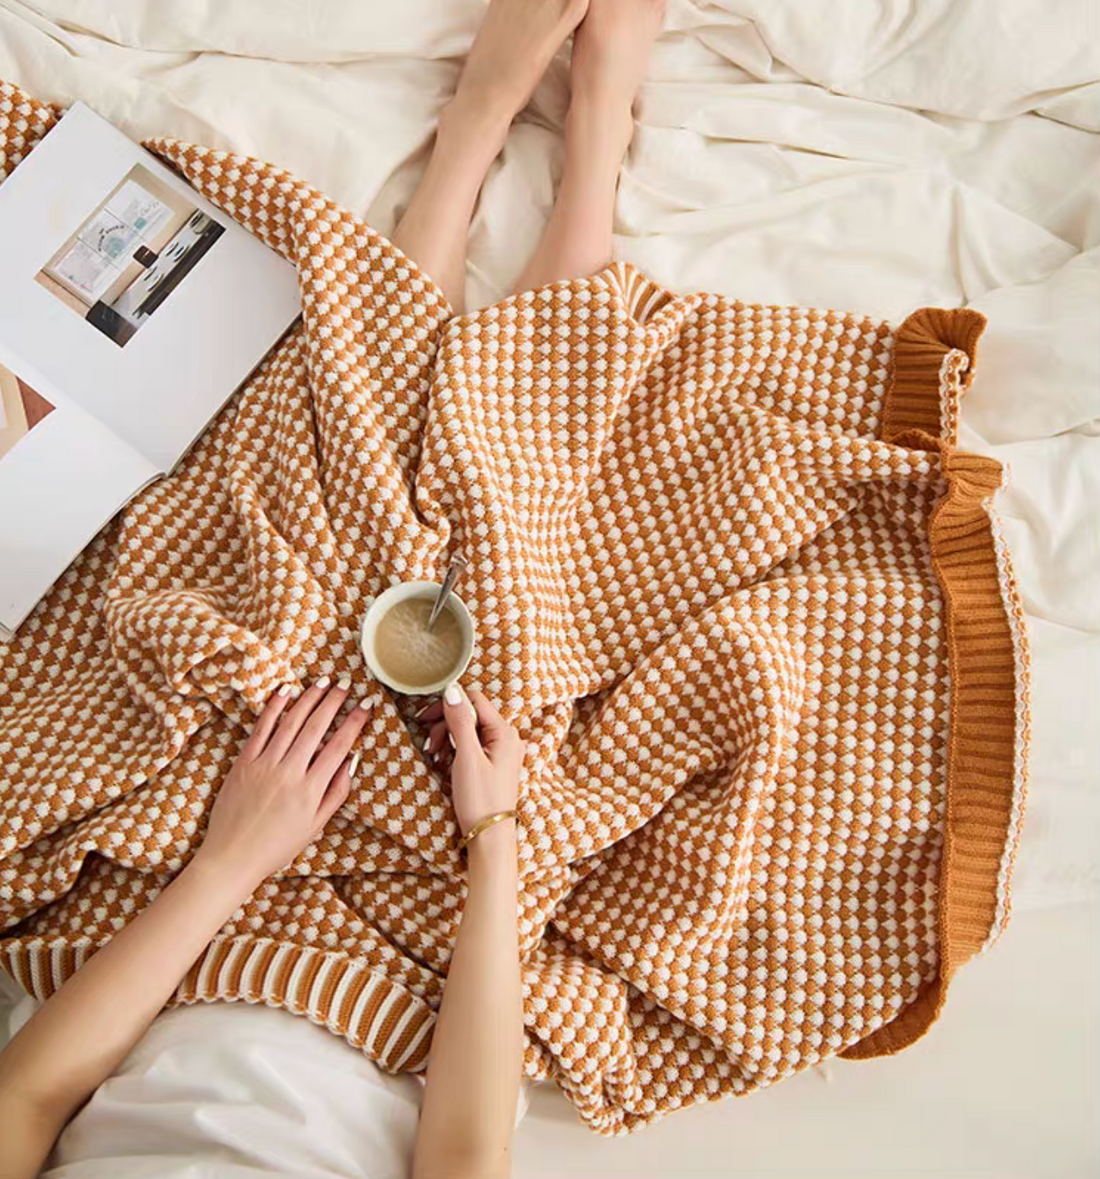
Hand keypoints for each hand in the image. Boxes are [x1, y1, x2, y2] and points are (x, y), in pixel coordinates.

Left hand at [195, 680, 369, 889]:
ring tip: (323, 682)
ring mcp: (264, 765)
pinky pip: (261, 728)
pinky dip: (274, 707)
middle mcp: (288, 772)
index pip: (339, 746)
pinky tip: (286, 691)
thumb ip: (336, 793)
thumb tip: (351, 761)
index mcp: (310, 789)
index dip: (355, 722)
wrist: (232, 857)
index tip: (366, 705)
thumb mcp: (316, 826)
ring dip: (309, 698)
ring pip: (291, 722)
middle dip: (333, 702)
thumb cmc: (276, 846)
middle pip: (316, 727)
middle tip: (345, 684)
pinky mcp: (243, 762)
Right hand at [419, 683, 523, 836]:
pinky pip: (472, 746)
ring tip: (434, 757)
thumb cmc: (480, 800)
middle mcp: (507, 738)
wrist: (490, 837)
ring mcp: (502, 751)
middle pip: (470, 715)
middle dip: (445, 726)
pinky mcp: (494, 764)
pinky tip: (444, 763)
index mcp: (505, 732)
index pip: (473, 700)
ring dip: (447, 739)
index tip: (425, 718)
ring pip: (469, 731)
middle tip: (428, 744)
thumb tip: (452, 691)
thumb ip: (460, 722)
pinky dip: (455, 751)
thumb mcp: (467, 757)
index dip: (447, 705)